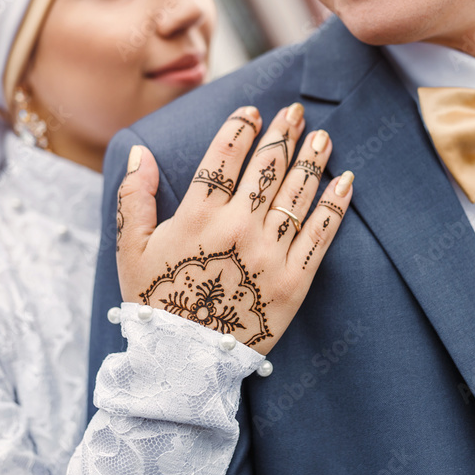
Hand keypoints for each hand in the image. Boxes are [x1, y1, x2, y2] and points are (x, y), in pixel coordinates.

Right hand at [115, 103, 353, 354]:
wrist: (184, 362)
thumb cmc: (155, 302)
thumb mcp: (130, 248)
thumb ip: (134, 197)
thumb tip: (141, 152)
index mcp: (197, 218)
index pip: (224, 159)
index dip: (240, 130)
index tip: (253, 112)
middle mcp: (237, 229)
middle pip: (266, 170)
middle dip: (282, 136)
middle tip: (295, 114)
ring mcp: (269, 254)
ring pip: (296, 196)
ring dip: (312, 161)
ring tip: (322, 138)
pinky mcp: (294, 281)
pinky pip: (320, 235)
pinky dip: (334, 206)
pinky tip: (345, 181)